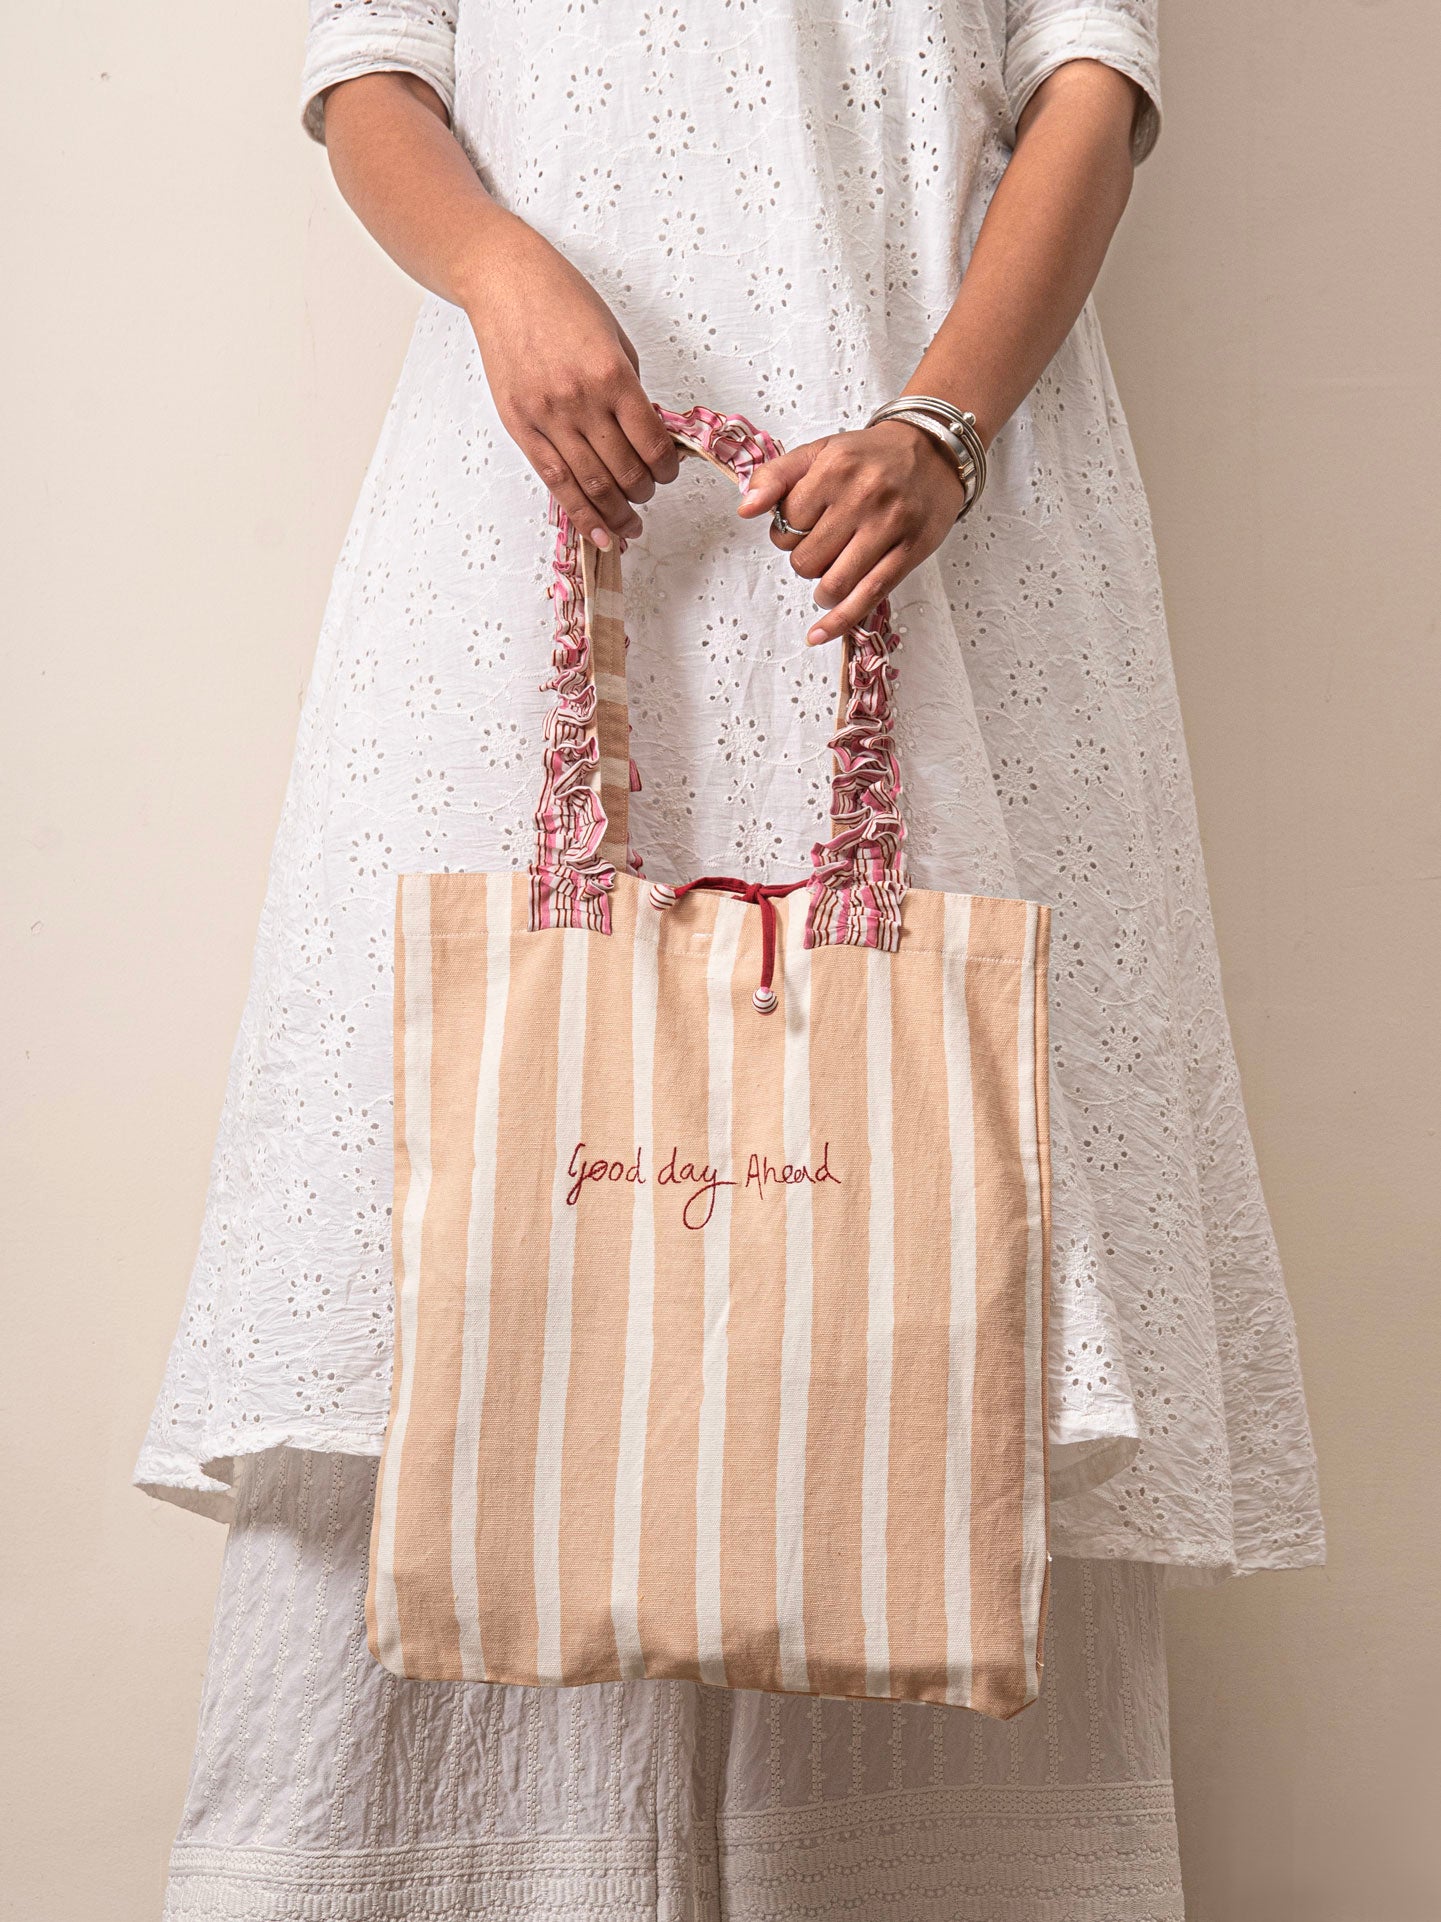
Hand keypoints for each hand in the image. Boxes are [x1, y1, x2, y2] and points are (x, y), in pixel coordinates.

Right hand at [465, 217, 679, 545]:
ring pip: (590, 486)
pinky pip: (555, 482)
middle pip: (623, 472)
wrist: (504, 281)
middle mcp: (581, 401)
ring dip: (615, 515)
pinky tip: (597, 532)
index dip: (667, 469)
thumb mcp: (614, 338)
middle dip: (644, 493)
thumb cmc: (562, 300)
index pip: (651, 444)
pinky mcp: (520, 425)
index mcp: (612, 376)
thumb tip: (646, 436)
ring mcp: (547, 416)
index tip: (668, 473)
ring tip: (628, 527)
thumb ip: (630, 390)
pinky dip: (580, 513)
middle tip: (648, 495)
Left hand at [736, 422, 966, 642]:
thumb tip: (745, 508)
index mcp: (833, 469)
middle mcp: (862, 496)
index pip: (786, 524)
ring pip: (833, 584)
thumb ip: (776, 475)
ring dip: (822, 591)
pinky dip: (839, 621)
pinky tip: (818, 634)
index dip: (786, 532)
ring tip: (829, 578)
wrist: (934, 451)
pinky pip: (869, 596)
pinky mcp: (910, 552)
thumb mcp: (820, 452)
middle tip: (821, 548)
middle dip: (805, 562)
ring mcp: (888, 526)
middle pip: (806, 559)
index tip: (802, 526)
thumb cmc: (871, 456)